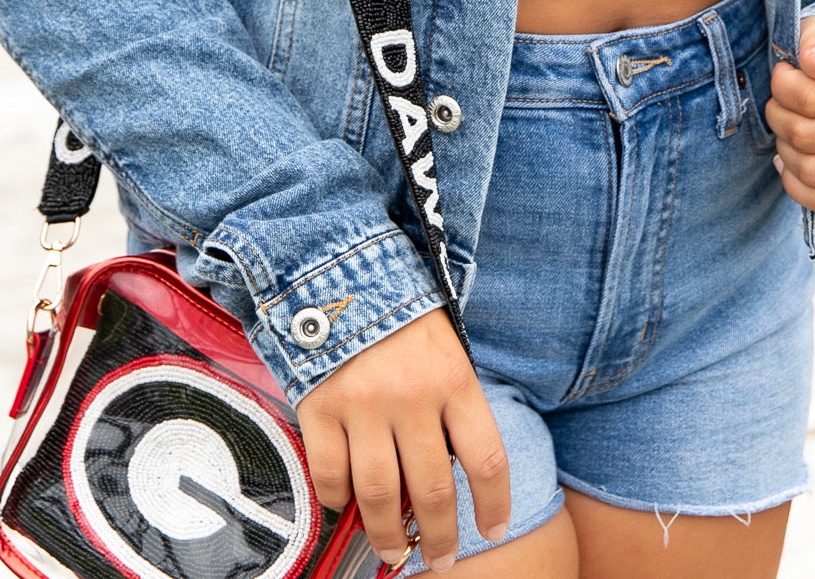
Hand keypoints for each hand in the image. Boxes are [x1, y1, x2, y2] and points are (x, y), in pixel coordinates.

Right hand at [296, 306, 508, 572]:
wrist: (338, 266)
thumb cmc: (400, 312)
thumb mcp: (444, 346)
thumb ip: (450, 401)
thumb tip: (453, 471)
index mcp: (453, 377)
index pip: (486, 459)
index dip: (494, 506)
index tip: (493, 530)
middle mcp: (412, 395)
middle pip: (433, 490)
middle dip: (439, 536)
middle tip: (439, 559)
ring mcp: (362, 403)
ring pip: (380, 494)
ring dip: (388, 535)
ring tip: (393, 552)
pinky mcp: (319, 406)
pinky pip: (330, 474)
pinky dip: (339, 499)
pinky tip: (348, 503)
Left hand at [766, 16, 814, 213]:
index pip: (807, 99)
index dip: (780, 85)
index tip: (784, 72)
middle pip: (804, 136)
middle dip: (777, 115)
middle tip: (780, 101)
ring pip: (810, 170)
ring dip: (784, 148)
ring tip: (788, 125)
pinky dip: (796, 184)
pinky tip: (789, 160)